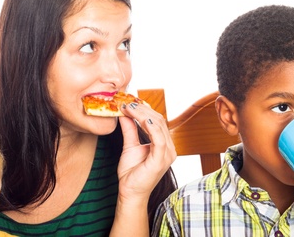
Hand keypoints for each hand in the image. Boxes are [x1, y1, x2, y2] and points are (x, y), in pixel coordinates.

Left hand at [110, 102, 175, 235]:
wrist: (130, 192)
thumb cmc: (132, 172)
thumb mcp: (129, 145)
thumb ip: (129, 129)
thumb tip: (124, 113)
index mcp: (164, 144)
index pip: (157, 120)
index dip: (143, 109)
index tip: (128, 102)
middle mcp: (169, 148)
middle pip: (159, 120)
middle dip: (142, 109)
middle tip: (126, 102)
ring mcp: (167, 154)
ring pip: (159, 126)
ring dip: (143, 114)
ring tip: (128, 108)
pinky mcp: (161, 159)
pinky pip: (159, 138)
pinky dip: (150, 127)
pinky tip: (141, 119)